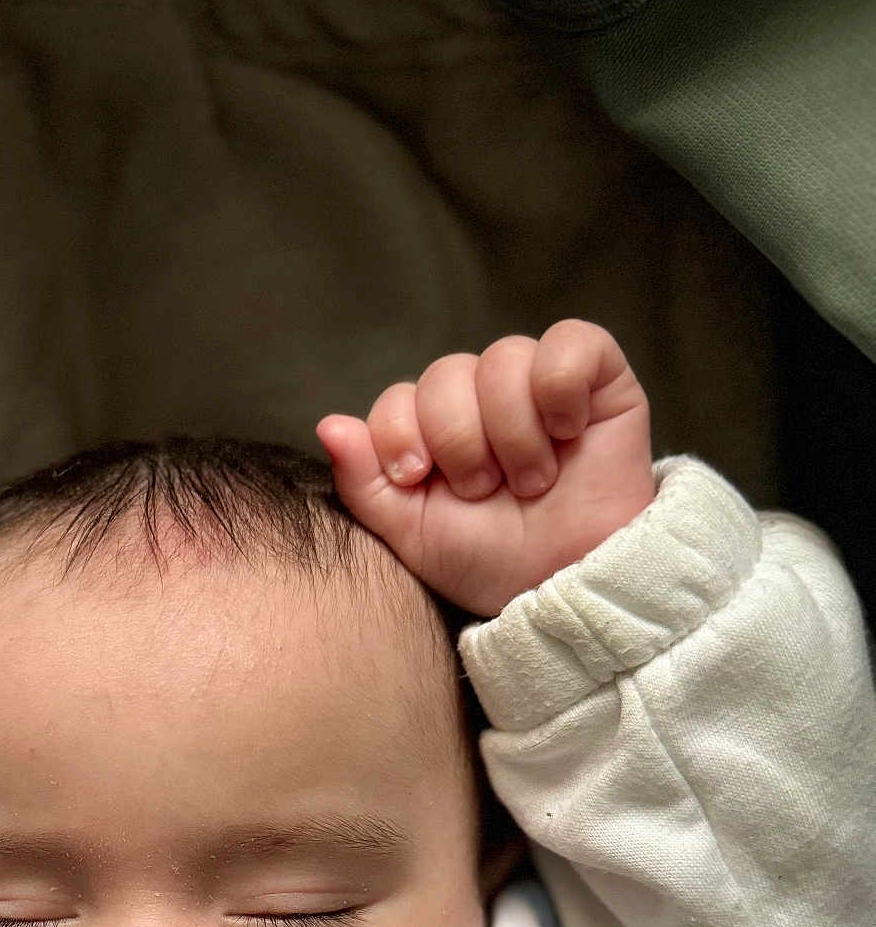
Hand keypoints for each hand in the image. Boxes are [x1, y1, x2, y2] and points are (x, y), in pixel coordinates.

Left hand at [316, 320, 653, 617]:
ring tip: (532, 481)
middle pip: (446, 373)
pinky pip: (572, 342)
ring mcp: (538, 382)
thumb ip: (364, 482)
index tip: (417, 479)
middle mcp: (482, 397)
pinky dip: (560, 387)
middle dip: (459, 440)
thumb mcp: (412, 533)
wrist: (562, 584)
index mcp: (434, 430)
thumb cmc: (489, 561)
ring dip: (512, 432)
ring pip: (503, 358)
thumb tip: (327, 425)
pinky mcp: (598, 376)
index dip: (400, 434)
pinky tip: (566, 433)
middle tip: (485, 490)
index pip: (399, 398)